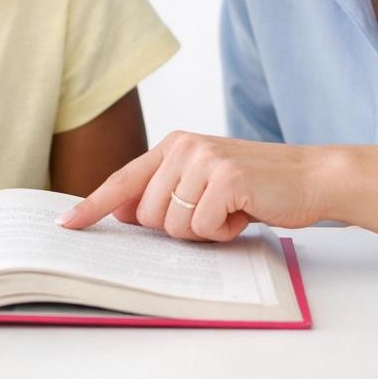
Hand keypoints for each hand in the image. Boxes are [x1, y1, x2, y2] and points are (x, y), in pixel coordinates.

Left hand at [55, 132, 333, 240]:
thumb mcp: (206, 183)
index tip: (66, 224)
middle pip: (148, 215)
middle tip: (214, 213)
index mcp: (174, 146)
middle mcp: (184, 147)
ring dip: (204, 231)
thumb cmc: (257, 188)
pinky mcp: (226, 178)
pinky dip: (225, 232)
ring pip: (173, 226)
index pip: (123, 179)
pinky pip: (203, 228)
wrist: (311, 177)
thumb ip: (167, 192)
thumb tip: (126, 214)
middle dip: (179, 228)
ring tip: (231, 211)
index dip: (93, 205)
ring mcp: (204, 160)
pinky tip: (244, 214)